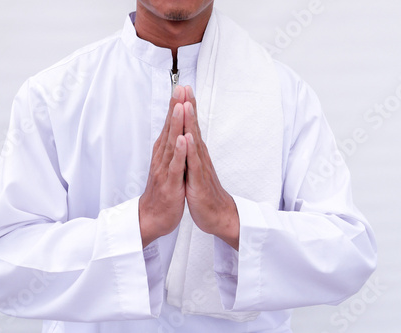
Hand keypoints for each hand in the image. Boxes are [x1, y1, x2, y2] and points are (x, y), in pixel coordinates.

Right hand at [139, 86, 186, 247]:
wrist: (152, 217)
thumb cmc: (162, 191)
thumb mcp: (166, 165)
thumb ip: (169, 148)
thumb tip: (174, 131)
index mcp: (163, 153)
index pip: (170, 125)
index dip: (176, 106)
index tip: (181, 87)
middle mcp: (162, 157)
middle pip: (169, 129)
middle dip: (175, 108)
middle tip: (180, 87)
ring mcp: (165, 169)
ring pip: (171, 143)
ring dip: (175, 124)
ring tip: (180, 106)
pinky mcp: (171, 183)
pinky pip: (175, 166)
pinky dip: (179, 152)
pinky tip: (183, 140)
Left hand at [183, 86, 239, 249]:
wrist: (217, 216)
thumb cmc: (204, 193)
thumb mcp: (195, 169)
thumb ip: (192, 153)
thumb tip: (187, 137)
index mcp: (196, 153)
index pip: (191, 126)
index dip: (186, 107)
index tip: (182, 89)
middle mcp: (200, 156)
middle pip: (193, 127)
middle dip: (188, 106)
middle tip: (185, 86)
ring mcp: (200, 167)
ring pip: (194, 141)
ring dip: (190, 122)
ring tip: (186, 104)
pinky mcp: (199, 181)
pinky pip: (194, 164)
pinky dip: (191, 150)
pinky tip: (187, 137)